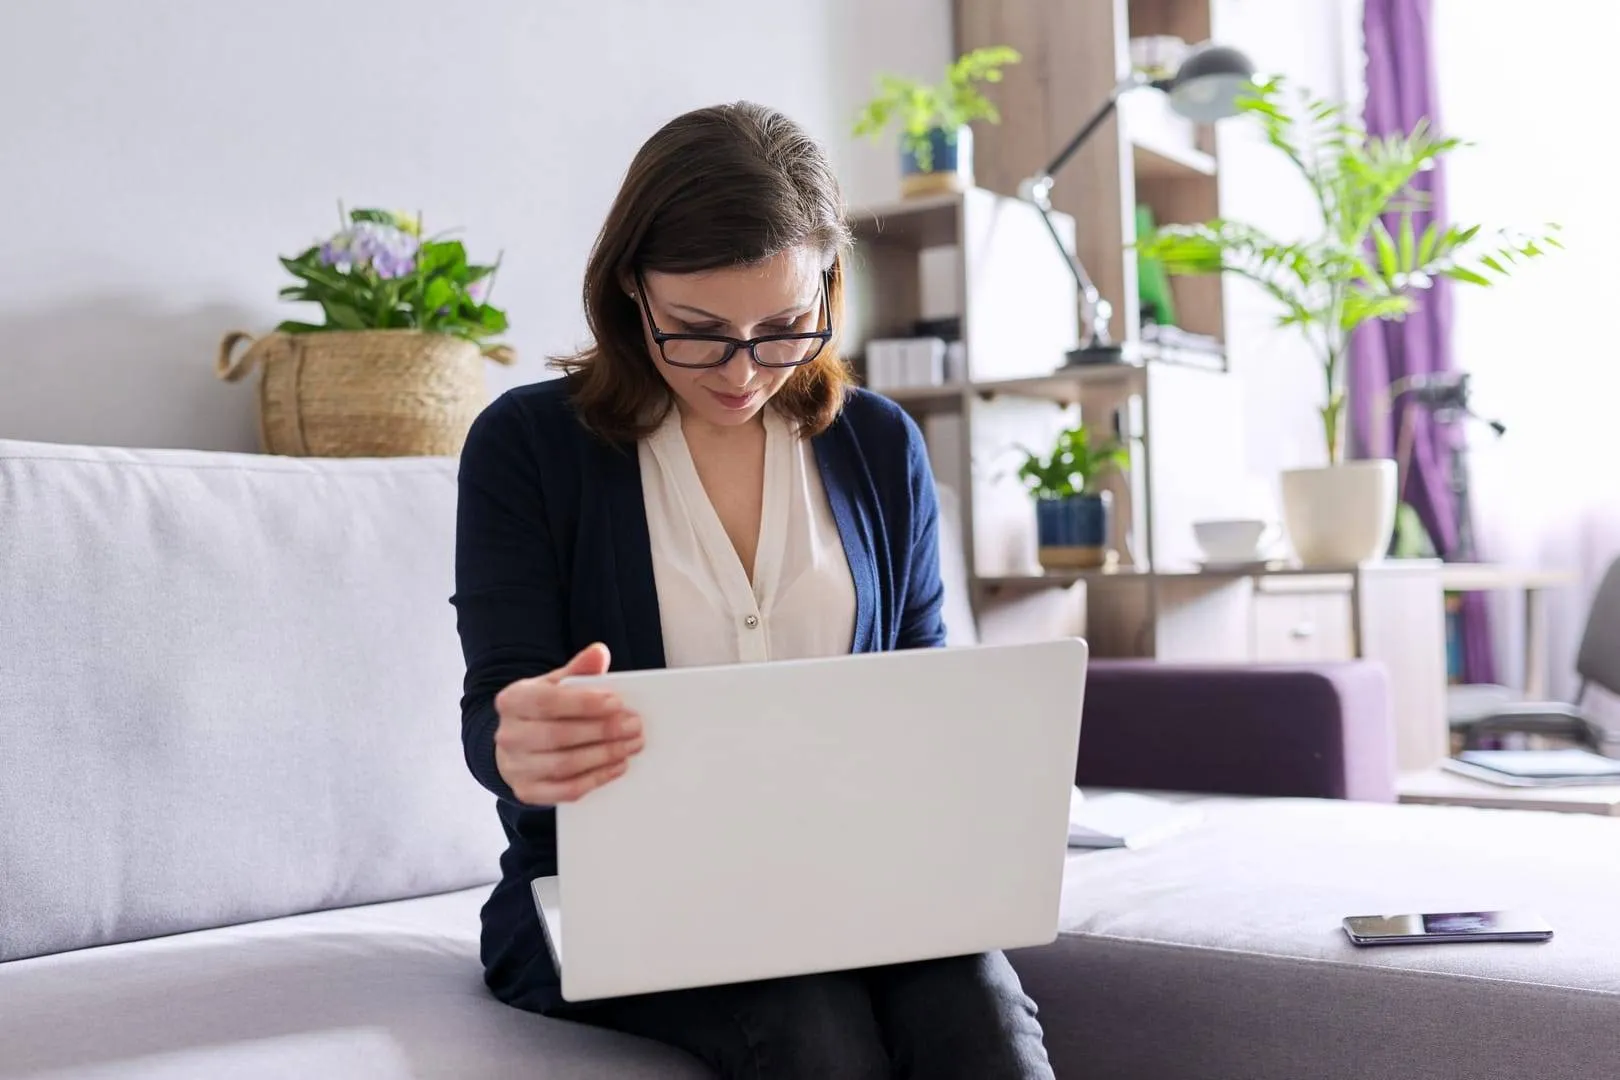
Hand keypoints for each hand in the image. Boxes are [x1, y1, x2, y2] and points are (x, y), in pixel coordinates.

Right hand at [493, 643, 643, 804]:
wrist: (517, 744)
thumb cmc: (542, 711)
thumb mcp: (555, 684)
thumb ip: (578, 669)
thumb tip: (598, 652)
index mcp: (512, 700)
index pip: (548, 701)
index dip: (584, 703)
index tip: (617, 702)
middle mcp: (509, 735)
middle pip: (559, 735)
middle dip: (602, 730)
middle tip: (634, 726)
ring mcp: (515, 767)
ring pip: (565, 764)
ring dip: (604, 755)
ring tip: (631, 745)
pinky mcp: (528, 791)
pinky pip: (567, 790)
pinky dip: (596, 779)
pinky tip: (618, 765)